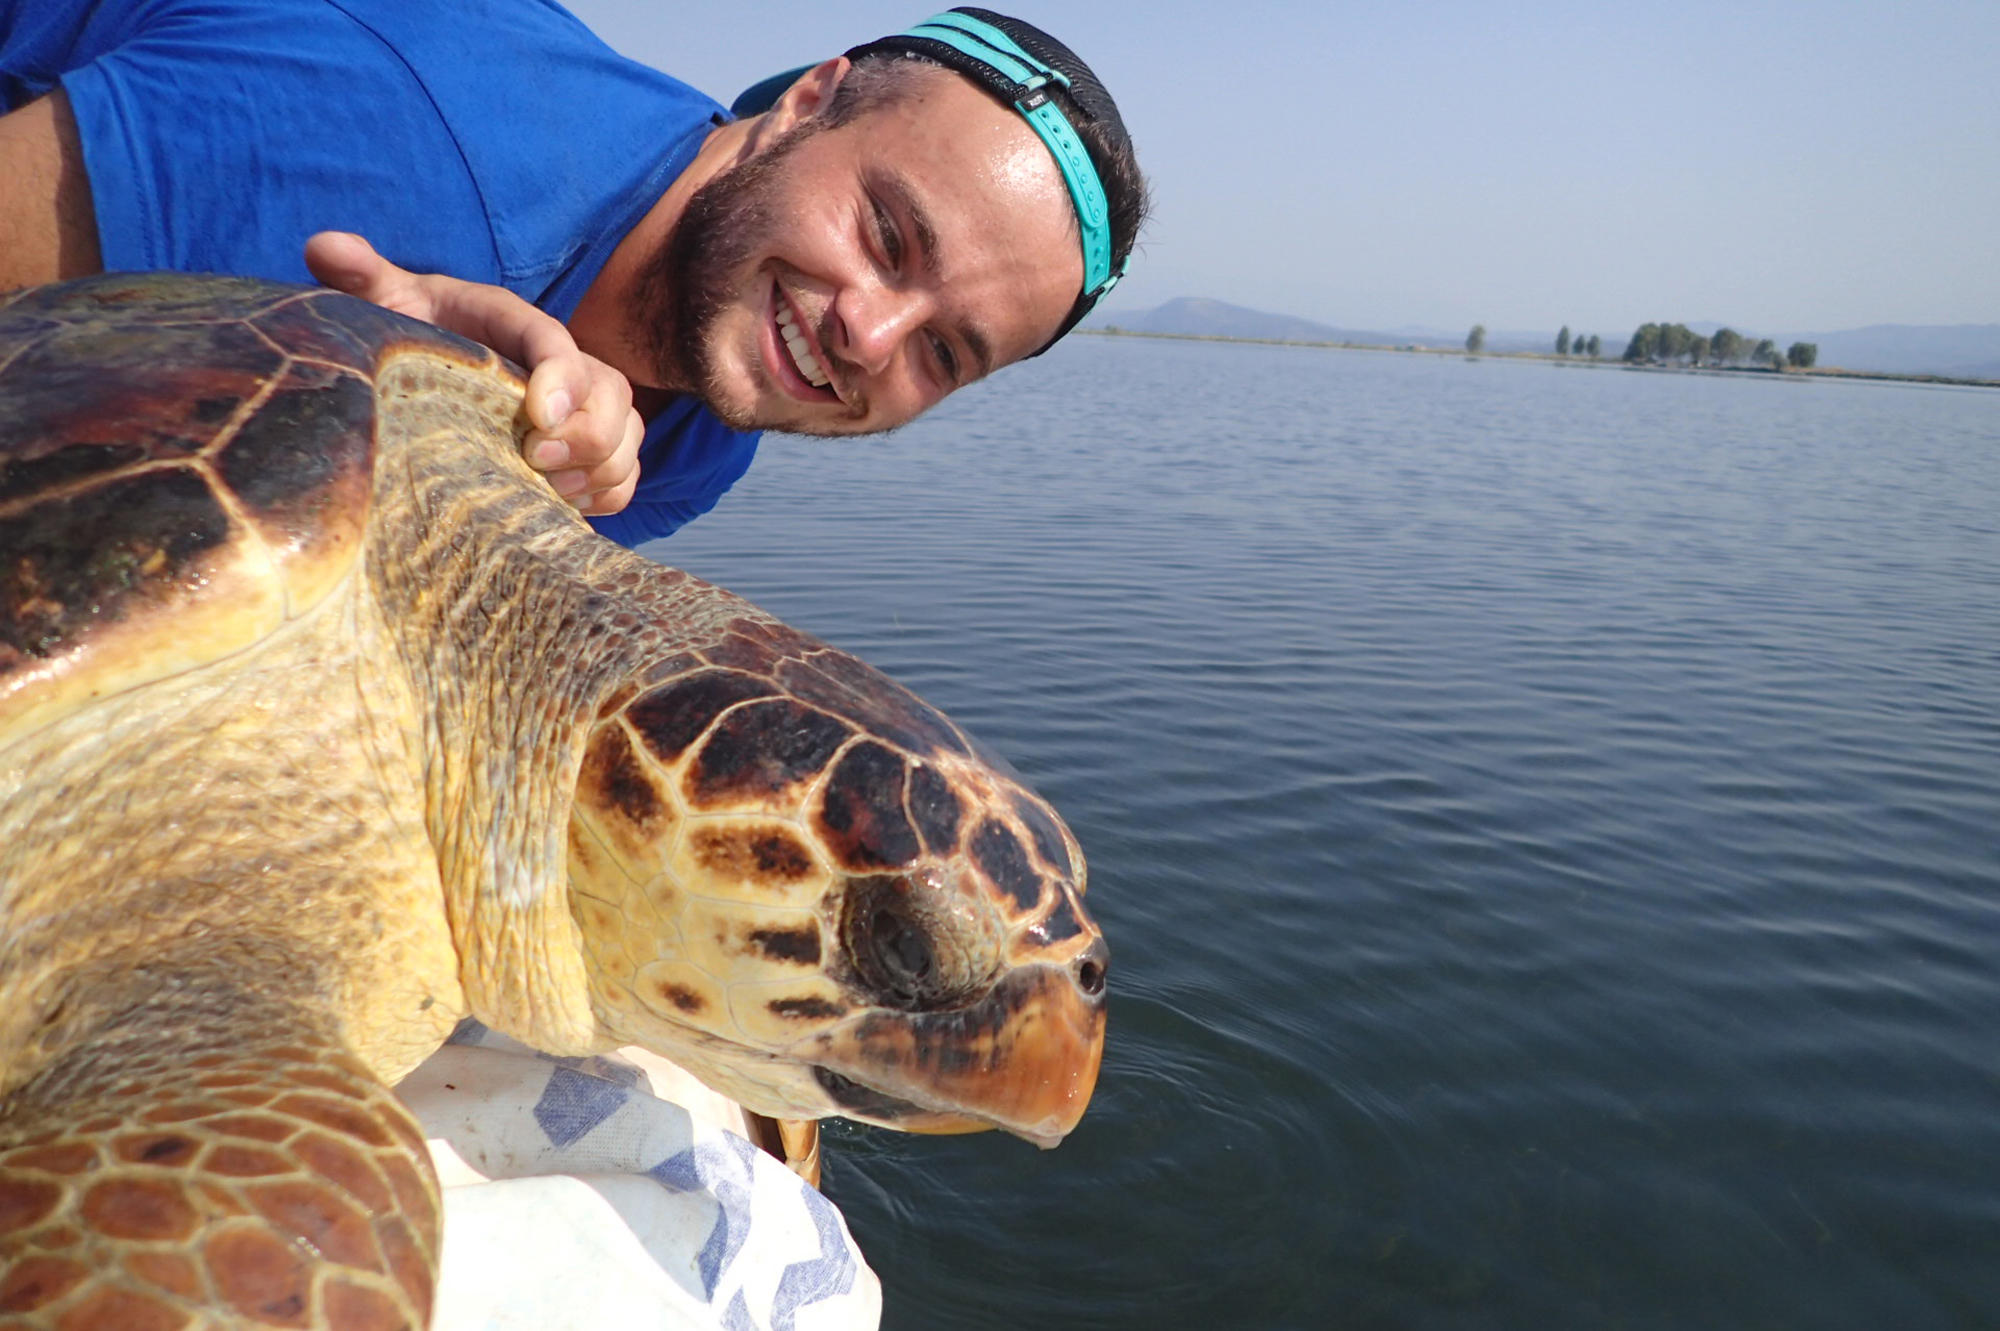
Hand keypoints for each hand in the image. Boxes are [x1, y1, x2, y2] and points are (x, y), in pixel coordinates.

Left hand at [304, 231, 641, 515]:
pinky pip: (625, 475)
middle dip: (589, 433)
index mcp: (513, 324)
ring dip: (601, 468)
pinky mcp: (590, 450)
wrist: (429, 377)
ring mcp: (583, 410)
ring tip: (553, 490)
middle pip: (612, 392)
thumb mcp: (388, 306)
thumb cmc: (411, 340)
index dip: (562, 376)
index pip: (556, 340)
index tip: (540, 416)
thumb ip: (362, 278)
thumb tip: (324, 246)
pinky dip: (607, 494)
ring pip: (627, 436)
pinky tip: (563, 505)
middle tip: (536, 462)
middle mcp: (562, 363)